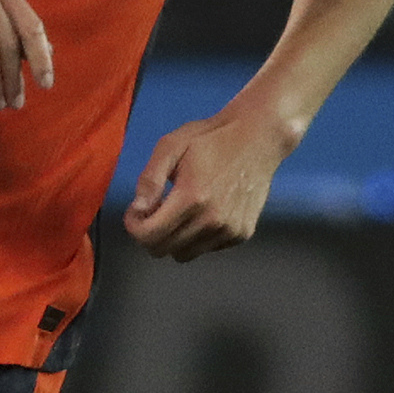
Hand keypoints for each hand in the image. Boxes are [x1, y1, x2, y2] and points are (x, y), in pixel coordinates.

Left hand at [124, 109, 291, 261]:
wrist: (259, 138)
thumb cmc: (211, 137)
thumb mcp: (171, 145)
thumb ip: (150, 179)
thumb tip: (138, 209)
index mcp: (191, 197)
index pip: (150, 236)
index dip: (134, 227)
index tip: (135, 212)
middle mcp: (211, 221)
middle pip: (164, 250)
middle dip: (150, 234)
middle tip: (153, 212)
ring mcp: (229, 231)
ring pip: (184, 254)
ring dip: (173, 238)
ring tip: (179, 212)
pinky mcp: (241, 234)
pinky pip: (206, 249)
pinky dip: (197, 237)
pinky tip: (203, 213)